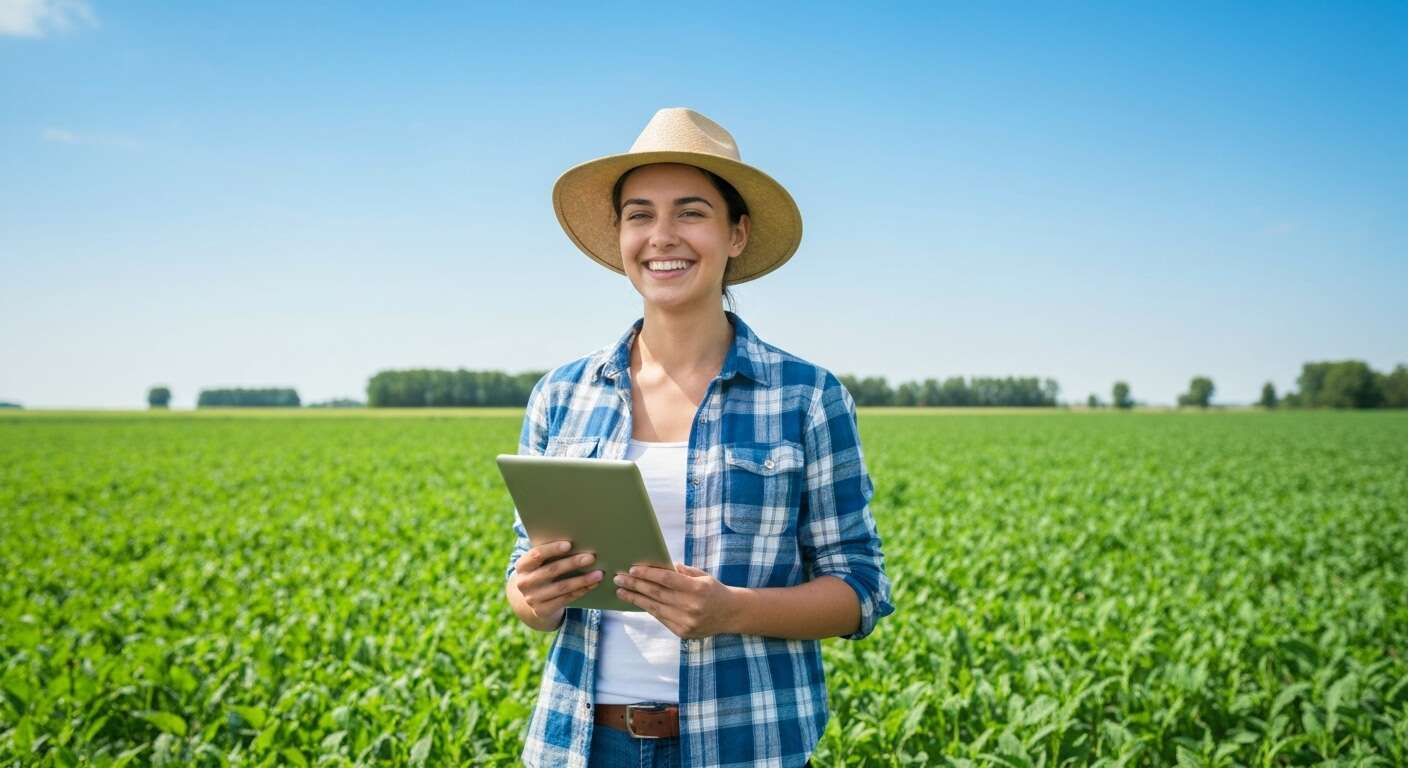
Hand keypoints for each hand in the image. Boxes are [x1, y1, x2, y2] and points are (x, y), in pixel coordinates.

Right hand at [512, 540, 602, 628]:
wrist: (532, 599)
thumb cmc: (542, 571)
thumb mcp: (541, 563)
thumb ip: (551, 553)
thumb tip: (579, 541)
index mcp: (522, 565)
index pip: (536, 554)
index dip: (552, 549)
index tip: (569, 544)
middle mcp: (524, 582)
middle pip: (551, 570)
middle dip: (573, 563)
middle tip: (591, 557)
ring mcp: (532, 598)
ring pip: (561, 587)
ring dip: (582, 580)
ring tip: (598, 573)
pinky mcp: (542, 610)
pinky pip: (565, 599)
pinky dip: (581, 591)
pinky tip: (593, 584)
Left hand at [613, 563, 740, 638]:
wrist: (731, 614)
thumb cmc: (714, 590)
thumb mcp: (702, 576)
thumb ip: (683, 572)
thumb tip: (660, 566)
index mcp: (697, 589)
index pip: (667, 580)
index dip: (648, 574)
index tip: (632, 569)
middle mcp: (691, 606)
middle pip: (657, 594)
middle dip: (635, 585)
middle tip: (619, 579)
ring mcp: (686, 621)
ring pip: (655, 608)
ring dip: (635, 599)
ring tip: (621, 591)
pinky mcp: (682, 632)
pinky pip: (660, 618)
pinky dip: (647, 609)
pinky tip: (637, 601)